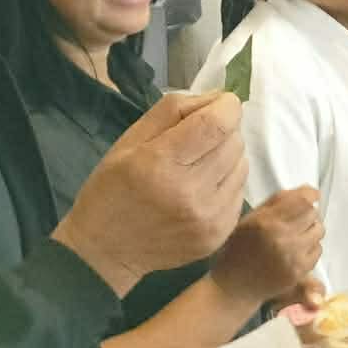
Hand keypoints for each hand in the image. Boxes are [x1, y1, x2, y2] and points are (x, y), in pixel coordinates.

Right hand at [54, 92, 247, 298]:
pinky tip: (202, 188)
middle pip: (234, 142)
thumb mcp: (131, 139)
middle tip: (198, 140)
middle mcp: (190, 192)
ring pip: (242, 165)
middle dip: (223, 131)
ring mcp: (208, 217)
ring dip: (227, 157)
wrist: (105, 249)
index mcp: (161, 163)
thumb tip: (218, 97)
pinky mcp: (219, 233)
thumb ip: (175, 109)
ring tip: (199, 165)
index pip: (218, 123)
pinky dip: (227, 182)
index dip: (226, 106)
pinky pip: (240, 191)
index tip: (219, 105)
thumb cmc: (113, 187)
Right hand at [211, 187, 323, 309]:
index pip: (303, 201)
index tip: (312, 196)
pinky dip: (310, 248)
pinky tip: (295, 251)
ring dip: (310, 230)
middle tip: (296, 220)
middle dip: (307, 214)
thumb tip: (310, 191)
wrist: (233, 286)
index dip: (310, 195)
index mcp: (266, 222)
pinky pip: (318, 250)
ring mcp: (292, 257)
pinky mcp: (299, 272)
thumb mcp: (251, 219)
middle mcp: (282, 238)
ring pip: (319, 231)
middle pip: (313, 214)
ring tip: (295, 236)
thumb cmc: (240, 248)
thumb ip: (278, 201)